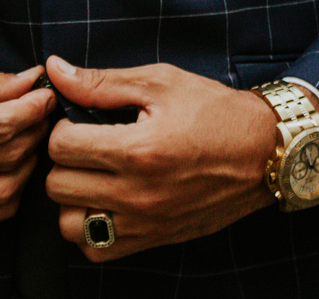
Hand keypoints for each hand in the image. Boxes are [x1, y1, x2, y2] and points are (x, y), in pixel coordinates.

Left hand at [44, 55, 281, 260]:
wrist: (264, 153)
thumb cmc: (214, 111)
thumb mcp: (160, 83)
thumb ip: (101, 82)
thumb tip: (55, 70)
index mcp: (138, 150)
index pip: (61, 146)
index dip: (62, 126)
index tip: (79, 120)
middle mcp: (138, 194)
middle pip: (58, 185)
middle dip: (63, 160)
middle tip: (84, 145)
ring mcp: (145, 223)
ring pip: (69, 224)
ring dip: (71, 198)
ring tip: (90, 176)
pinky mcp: (154, 240)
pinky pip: (96, 249)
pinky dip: (89, 228)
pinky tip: (102, 202)